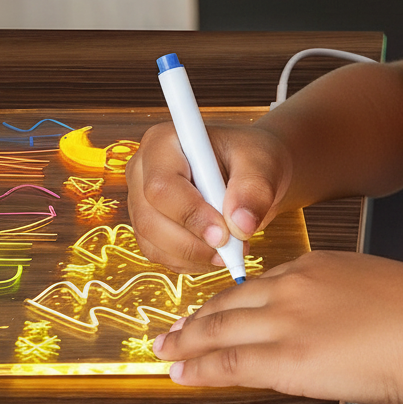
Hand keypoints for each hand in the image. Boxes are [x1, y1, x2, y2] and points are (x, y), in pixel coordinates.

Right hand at [126, 122, 292, 272]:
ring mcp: (140, 200)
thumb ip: (254, 189)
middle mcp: (143, 169)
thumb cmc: (252, 159)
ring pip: (153, 244)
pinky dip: (191, 262)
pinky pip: (160, 255)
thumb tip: (240, 225)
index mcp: (163, 141)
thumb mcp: (262, 164)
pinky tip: (218, 251)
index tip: (225, 234)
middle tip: (235, 248)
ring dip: (196, 256)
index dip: (190, 214)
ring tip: (234, 248)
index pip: (162, 186)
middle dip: (194, 243)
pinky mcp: (148, 226)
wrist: (250, 173)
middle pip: (150, 220)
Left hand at [151, 250, 402, 403]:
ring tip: (166, 351)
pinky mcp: (288, 357)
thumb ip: (345, 303)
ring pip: (220, 329)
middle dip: (198, 318)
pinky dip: (201, 367)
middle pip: (231, 302)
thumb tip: (339, 328)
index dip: (232, 301)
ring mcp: (287, 320)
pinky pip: (231, 362)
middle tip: (175, 330)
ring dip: (188, 342)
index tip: (217, 310)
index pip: (261, 284)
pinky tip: (183, 372)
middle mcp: (293, 287)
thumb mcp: (376, 291)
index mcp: (317, 265)